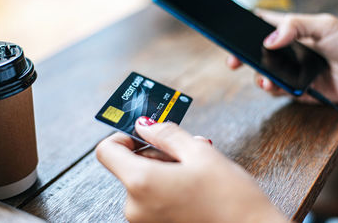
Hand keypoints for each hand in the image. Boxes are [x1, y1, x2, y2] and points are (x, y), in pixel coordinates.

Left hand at [96, 117, 287, 222]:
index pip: (106, 150)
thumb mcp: (200, 153)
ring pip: (144, 181)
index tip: (143, 133)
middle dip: (156, 153)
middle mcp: (135, 206)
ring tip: (196, 168)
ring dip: (166, 169)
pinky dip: (167, 186)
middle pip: (130, 165)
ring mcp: (144, 221)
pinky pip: (152, 198)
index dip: (123, 136)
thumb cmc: (231, 199)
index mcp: (142, 183)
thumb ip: (166, 134)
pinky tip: (193, 184)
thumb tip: (145, 125)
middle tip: (186, 150)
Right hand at [227, 10, 337, 102]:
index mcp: (293, 30)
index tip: (234, 35)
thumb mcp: (325, 25)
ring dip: (260, 77)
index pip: (263, 26)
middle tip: (234, 62)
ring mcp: (292, 71)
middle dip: (242, 57)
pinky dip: (275, 90)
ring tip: (265, 79)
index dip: (246, 29)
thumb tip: (270, 40)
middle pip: (257, 53)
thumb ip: (295, 27)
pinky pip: (279, 91)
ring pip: (265, 74)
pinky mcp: (298, 89)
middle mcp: (290, 51)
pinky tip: (277, 87)